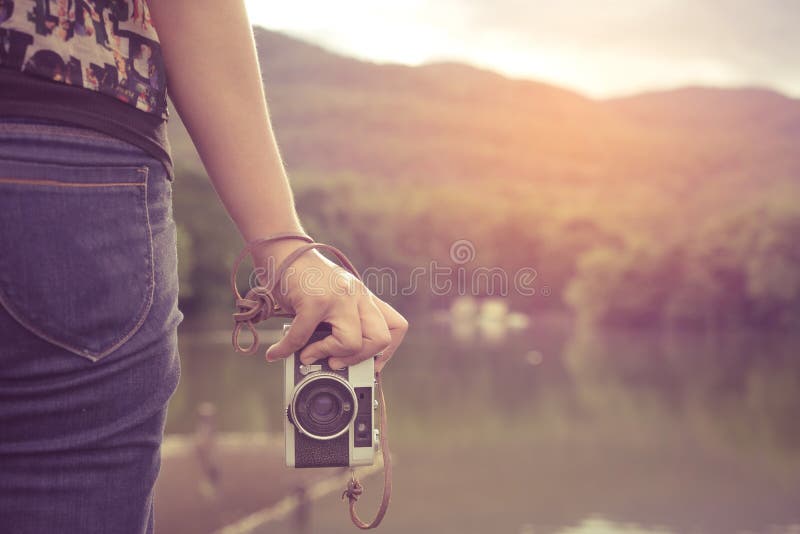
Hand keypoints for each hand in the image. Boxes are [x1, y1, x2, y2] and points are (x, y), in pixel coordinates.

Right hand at [256, 240, 407, 371]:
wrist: (282, 250)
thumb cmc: (303, 278)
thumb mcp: (331, 297)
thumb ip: (337, 323)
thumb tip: (330, 358)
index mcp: (364, 297)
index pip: (396, 327)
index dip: (386, 353)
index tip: (368, 365)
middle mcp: (357, 295)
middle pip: (380, 340)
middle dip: (359, 359)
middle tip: (337, 360)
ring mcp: (338, 297)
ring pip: (352, 343)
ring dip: (328, 354)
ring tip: (308, 354)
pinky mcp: (315, 301)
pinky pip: (304, 338)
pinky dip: (287, 349)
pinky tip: (278, 351)